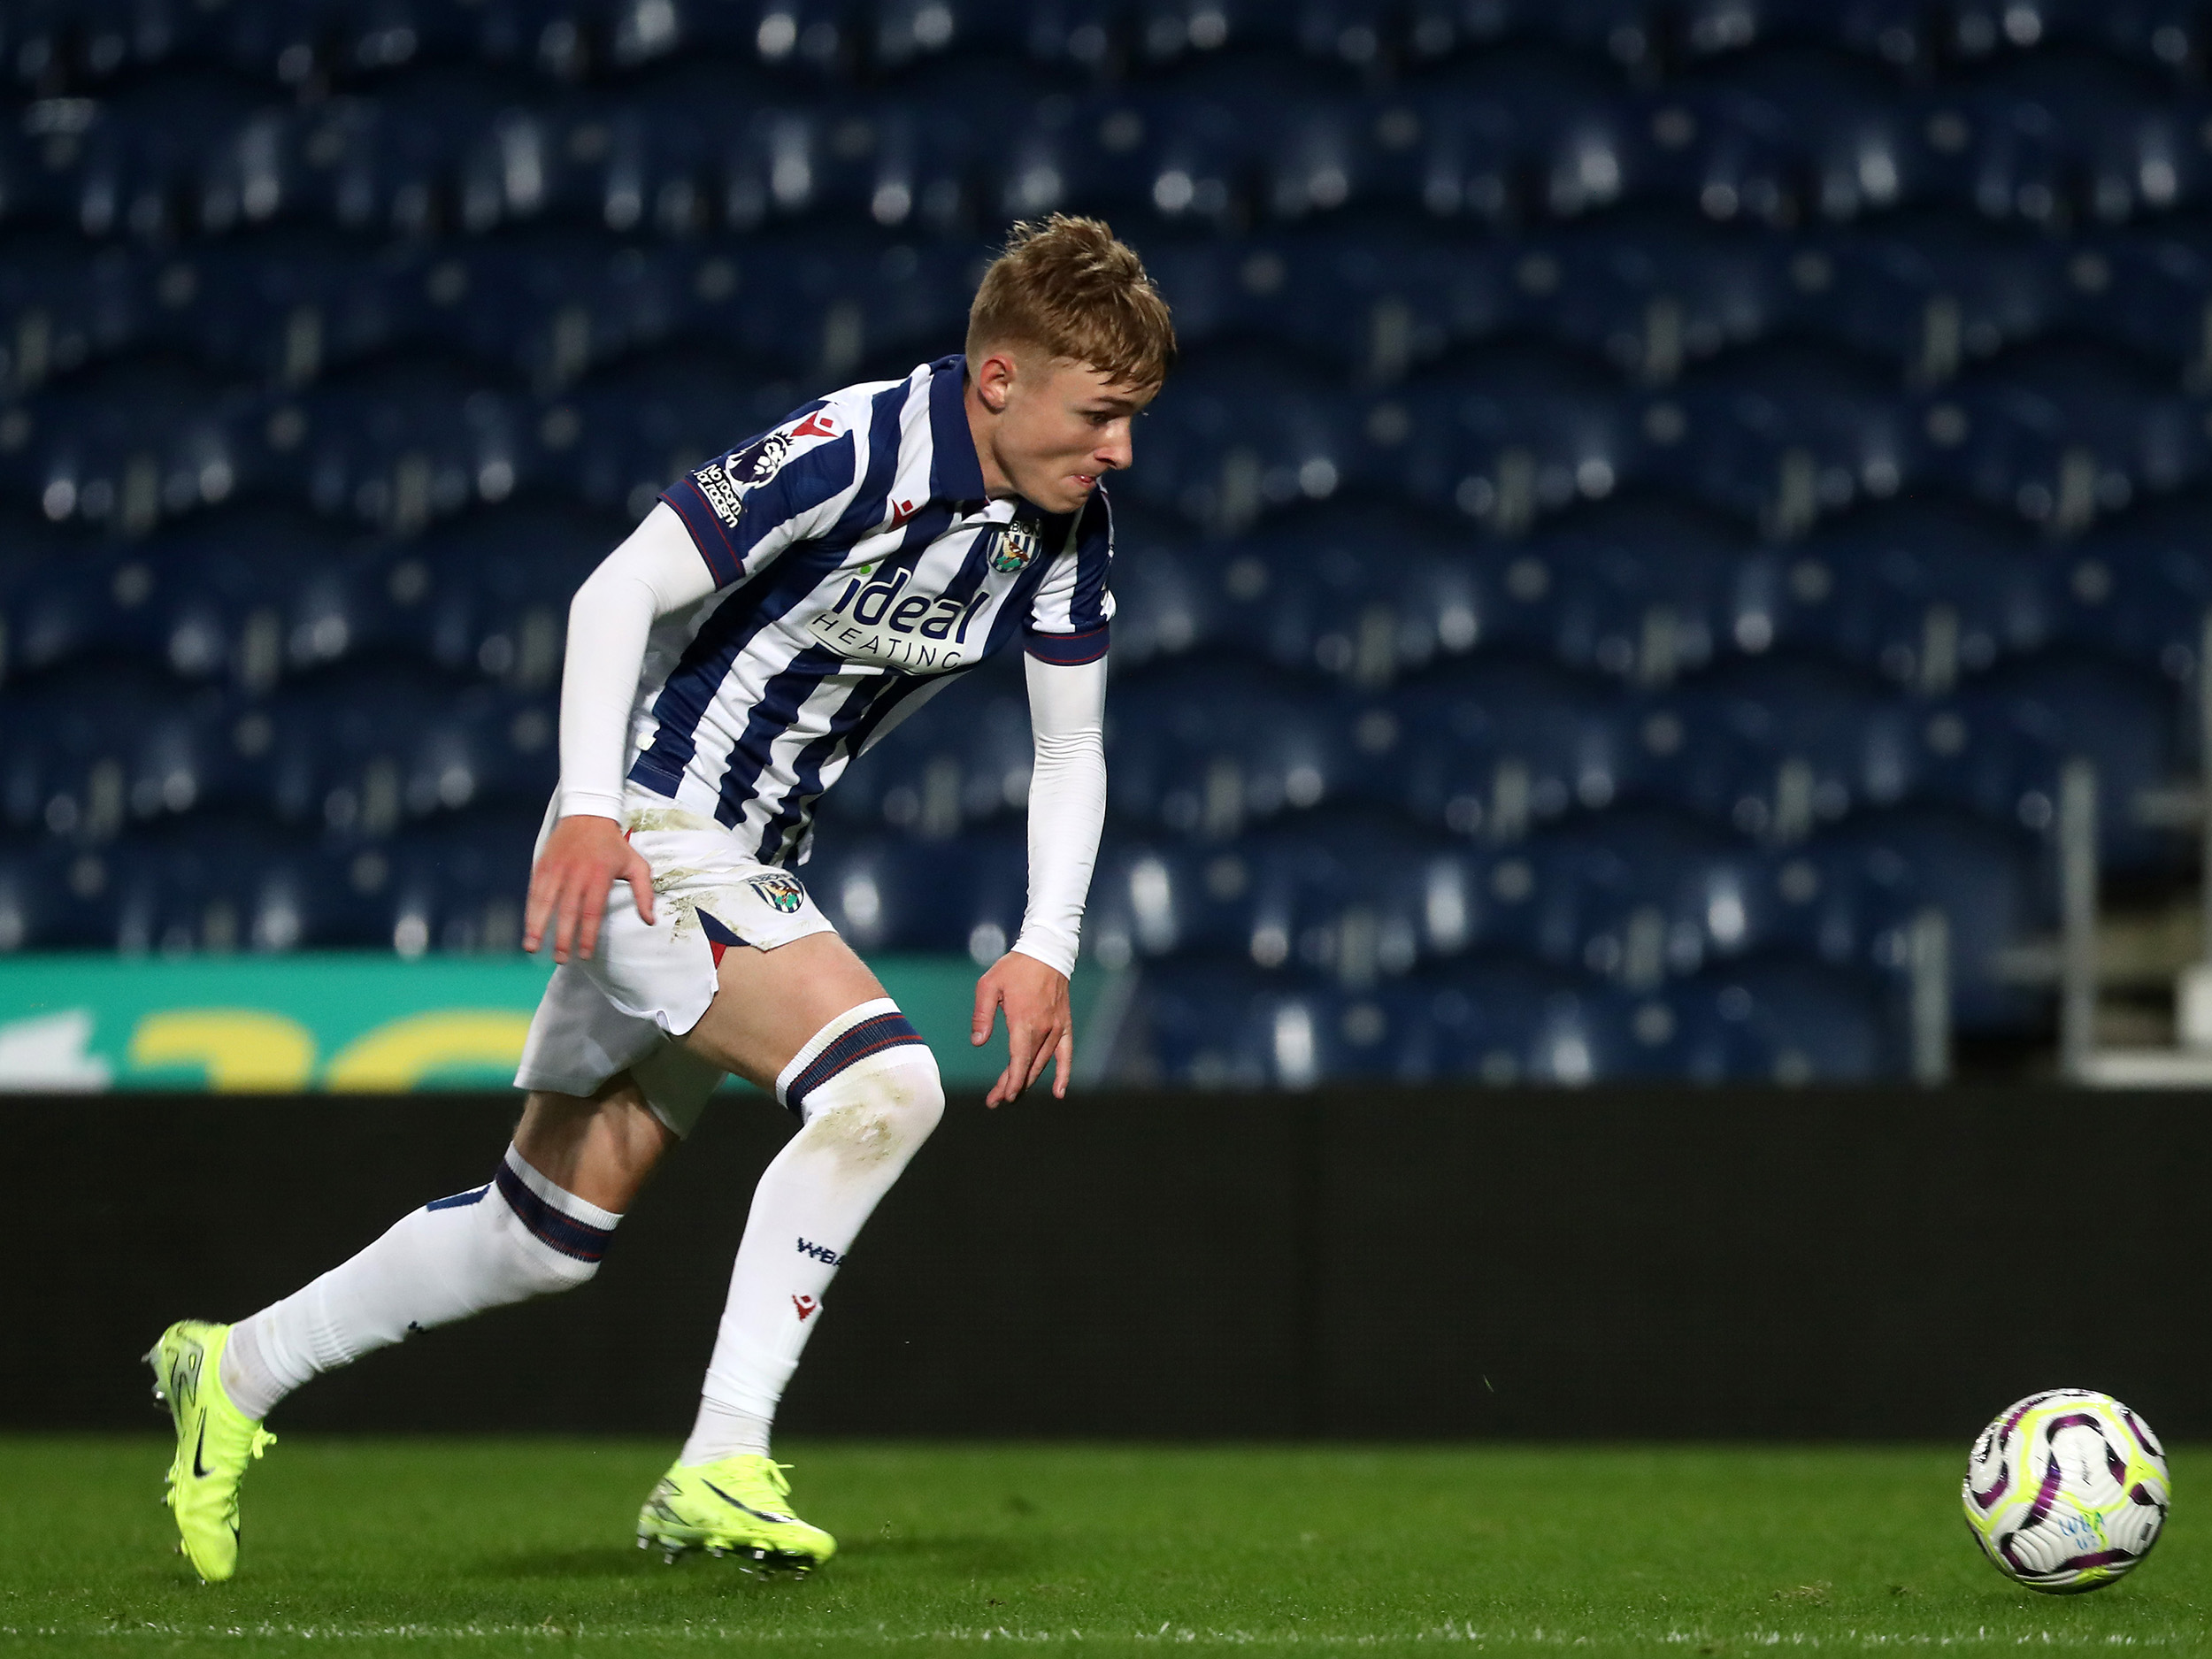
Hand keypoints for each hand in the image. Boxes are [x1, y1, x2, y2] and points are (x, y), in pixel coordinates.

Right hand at [523, 814, 654, 964]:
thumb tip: (650, 920)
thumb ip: (644, 893)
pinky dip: (530, 910)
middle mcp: (576, 873)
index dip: (587, 935)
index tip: (584, 955)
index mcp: (599, 876)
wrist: (588, 813)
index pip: (592, 912)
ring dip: (538, 926)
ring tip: (532, 948)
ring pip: (545, 902)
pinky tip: (528, 927)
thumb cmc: (614, 845)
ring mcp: (557, 868)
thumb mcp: (636, 864)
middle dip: (562, 937)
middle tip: (560, 959)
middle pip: (567, 910)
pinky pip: (534, 891)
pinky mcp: (543, 864)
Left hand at [970, 951, 1072, 1106]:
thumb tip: (978, 1043)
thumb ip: (982, 1016)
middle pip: (1028, 1066)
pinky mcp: (1064, 1024)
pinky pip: (1066, 1054)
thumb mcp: (988, 986)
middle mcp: (1043, 1028)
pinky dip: (1063, 1074)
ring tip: (1014, 1095)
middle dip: (1013, 1086)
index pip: (1018, 1060)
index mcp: (1023, 1020)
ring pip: (1043, 1063)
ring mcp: (1056, 1028)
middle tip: (996, 1100)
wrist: (1046, 952)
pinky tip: (1059, 1092)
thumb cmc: (1014, 968)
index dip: (1011, 1081)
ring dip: (1028, 1081)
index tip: (1003, 1096)